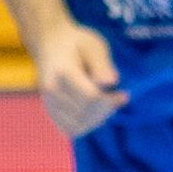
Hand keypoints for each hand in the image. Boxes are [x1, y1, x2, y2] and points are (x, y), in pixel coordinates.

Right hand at [31, 23, 128, 139]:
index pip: (90, 97)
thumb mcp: (93, 44)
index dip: (110, 101)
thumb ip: (102, 63)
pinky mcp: (50, 110)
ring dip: (97, 119)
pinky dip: (86, 125)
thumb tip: (112, 82)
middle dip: (106, 109)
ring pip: (78, 125)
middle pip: (85, 113)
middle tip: (117, 98)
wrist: (49, 44)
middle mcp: (52, 89)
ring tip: (106, 104)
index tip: (124, 95)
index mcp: (63, 71)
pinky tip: (94, 112)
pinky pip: (70, 128)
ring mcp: (48, 102)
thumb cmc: (76, 43)